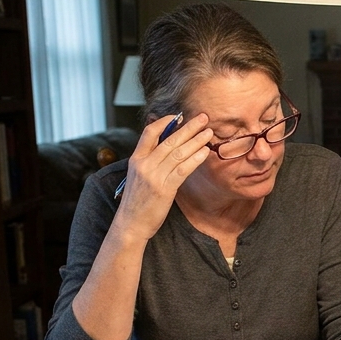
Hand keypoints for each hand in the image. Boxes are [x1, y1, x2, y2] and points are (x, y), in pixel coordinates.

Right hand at [113, 113, 212, 241]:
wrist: (131, 223)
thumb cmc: (137, 201)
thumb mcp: (138, 176)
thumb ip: (150, 160)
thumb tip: (167, 147)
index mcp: (136, 158)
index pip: (149, 132)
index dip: (165, 121)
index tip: (179, 116)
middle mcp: (144, 164)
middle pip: (169, 140)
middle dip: (189, 127)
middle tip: (204, 118)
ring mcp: (154, 176)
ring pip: (178, 153)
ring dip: (196, 141)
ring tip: (209, 133)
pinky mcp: (164, 189)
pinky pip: (183, 169)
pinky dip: (195, 159)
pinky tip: (205, 152)